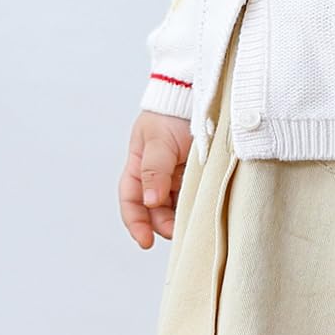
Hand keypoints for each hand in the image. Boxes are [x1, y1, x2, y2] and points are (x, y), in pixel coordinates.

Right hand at [119, 111, 192, 248]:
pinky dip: (196, 204)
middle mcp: (156, 175)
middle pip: (154, 209)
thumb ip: (154, 170)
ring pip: (175, 205)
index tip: (145, 242)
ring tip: (191, 223)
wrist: (196, 93)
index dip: (136, 223)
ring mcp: (177, 175)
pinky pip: (194, 194)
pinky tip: (203, 209)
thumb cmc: (171, 114)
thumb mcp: (158, 140)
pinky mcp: (197, 172)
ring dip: (180, 217)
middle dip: (162, 224)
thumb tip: (150, 201)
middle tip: (178, 232)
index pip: (131, 201)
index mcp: (138, 167)